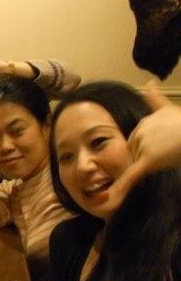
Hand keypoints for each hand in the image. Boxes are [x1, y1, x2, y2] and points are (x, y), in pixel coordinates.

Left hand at [109, 79, 180, 202]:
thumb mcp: (170, 108)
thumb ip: (155, 99)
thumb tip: (148, 82)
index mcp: (144, 123)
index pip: (135, 143)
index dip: (143, 151)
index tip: (154, 153)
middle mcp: (141, 132)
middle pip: (134, 154)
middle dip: (144, 159)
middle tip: (163, 157)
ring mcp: (144, 145)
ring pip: (137, 164)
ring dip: (147, 167)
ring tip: (166, 158)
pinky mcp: (149, 159)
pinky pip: (131, 175)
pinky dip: (121, 187)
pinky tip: (110, 197)